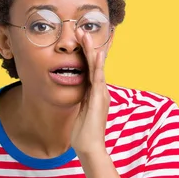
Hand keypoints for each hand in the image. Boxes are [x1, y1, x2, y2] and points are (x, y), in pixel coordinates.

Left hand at [70, 30, 110, 156]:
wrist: (90, 147)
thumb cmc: (84, 132)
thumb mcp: (81, 111)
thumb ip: (81, 101)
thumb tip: (77, 95)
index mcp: (94, 93)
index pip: (91, 68)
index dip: (87, 54)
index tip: (82, 39)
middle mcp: (100, 91)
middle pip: (95, 64)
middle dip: (89, 47)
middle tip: (82, 30)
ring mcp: (100, 95)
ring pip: (97, 68)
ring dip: (92, 51)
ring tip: (86, 36)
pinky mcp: (98, 100)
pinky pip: (98, 80)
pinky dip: (97, 67)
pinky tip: (96, 55)